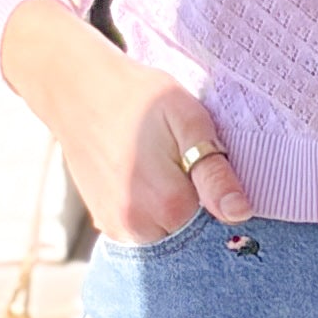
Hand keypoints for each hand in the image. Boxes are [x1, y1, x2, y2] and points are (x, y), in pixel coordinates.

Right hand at [0, 0, 252, 244]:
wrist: (78, 89)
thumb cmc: (138, 97)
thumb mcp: (189, 122)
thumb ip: (215, 173)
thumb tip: (240, 214)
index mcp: (168, 205)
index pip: (217, 215)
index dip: (213, 184)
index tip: (195, 154)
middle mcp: (139, 227)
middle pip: (191, 226)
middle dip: (191, 196)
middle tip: (172, 154)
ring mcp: (117, 228)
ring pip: (167, 228)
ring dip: (169, 203)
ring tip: (153, 161)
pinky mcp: (104, 223)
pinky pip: (144, 227)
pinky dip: (149, 206)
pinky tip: (138, 172)